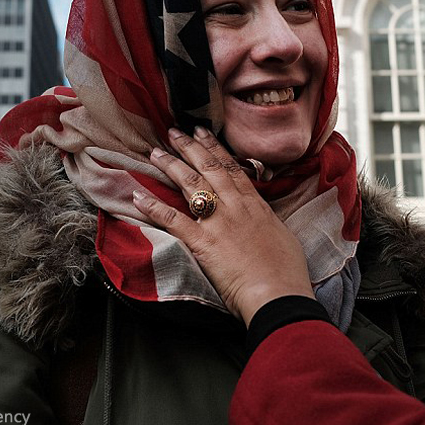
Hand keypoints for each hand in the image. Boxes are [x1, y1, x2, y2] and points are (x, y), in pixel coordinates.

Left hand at [132, 126, 314, 326]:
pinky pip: (173, 219)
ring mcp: (218, 222)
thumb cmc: (286, 272)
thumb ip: (267, 222)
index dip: (214, 148)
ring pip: (191, 185)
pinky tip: (138, 196)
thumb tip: (262, 218)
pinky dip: (154, 207)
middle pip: (208, 168)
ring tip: (155, 153)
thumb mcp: (283, 236)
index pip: (231, 168)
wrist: (278, 292)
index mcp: (255, 205)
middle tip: (173, 132)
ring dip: (171, 166)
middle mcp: (235, 207)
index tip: (201, 132)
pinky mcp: (203, 242)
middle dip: (189, 148)